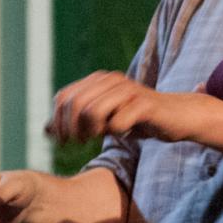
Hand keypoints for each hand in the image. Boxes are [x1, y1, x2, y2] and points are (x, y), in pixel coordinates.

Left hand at [47, 71, 166, 143]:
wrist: (177, 116)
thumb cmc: (138, 118)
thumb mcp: (103, 119)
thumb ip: (77, 122)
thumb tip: (46, 130)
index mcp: (99, 80)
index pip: (64, 97)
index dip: (58, 121)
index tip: (63, 141)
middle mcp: (111, 80)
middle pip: (75, 104)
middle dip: (71, 128)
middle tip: (79, 143)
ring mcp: (128, 91)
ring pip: (92, 111)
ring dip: (90, 131)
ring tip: (96, 138)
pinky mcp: (144, 105)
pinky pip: (117, 122)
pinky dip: (115, 132)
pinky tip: (124, 132)